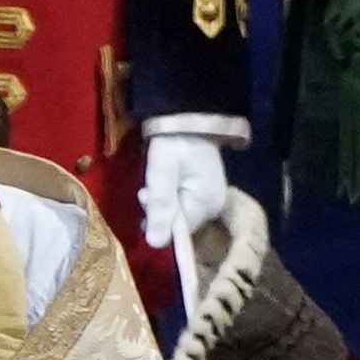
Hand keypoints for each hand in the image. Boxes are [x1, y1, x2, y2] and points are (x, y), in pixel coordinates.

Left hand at [135, 128, 237, 259]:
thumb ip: (160, 207)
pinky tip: (164, 179)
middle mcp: (213, 207)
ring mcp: (211, 198)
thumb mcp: (161, 173)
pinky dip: (170, 195)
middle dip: (159, 209)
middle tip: (146, 187)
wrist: (187, 114)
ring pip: (179, 213)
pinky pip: (184, 203)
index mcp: (206, 205)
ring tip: (154, 178)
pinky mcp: (206, 190)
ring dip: (162, 201)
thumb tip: (155, 244)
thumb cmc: (173, 142)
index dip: (158, 219)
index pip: (178, 232)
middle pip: (179, 224)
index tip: (146, 196)